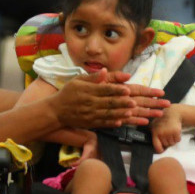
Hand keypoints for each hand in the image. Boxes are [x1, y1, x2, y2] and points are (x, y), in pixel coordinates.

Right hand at [52, 75, 166, 128]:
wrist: (56, 111)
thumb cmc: (68, 93)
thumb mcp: (78, 80)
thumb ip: (93, 77)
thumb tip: (105, 70)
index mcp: (89, 91)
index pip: (105, 89)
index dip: (117, 90)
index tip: (128, 89)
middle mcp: (91, 103)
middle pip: (111, 102)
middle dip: (126, 102)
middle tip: (138, 102)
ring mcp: (92, 114)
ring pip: (111, 114)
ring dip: (125, 113)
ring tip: (137, 113)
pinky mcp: (92, 123)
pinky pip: (105, 123)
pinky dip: (115, 122)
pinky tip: (125, 121)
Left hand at [151, 105, 182, 152]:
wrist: (172, 113)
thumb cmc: (162, 120)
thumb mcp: (153, 126)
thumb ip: (152, 134)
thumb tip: (151, 144)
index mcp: (155, 133)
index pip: (157, 147)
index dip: (160, 150)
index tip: (162, 149)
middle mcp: (162, 133)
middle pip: (166, 145)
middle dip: (167, 142)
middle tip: (167, 135)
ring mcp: (170, 133)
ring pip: (172, 143)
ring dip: (172, 140)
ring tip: (170, 133)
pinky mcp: (176, 131)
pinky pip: (177, 140)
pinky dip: (177, 138)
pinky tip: (174, 132)